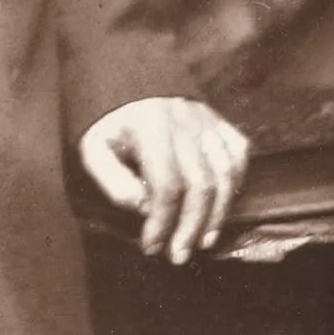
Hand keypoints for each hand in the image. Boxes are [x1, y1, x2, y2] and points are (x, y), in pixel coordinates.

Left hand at [78, 98, 249, 264]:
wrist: (126, 79)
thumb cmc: (109, 124)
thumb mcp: (94, 149)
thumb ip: (112, 181)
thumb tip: (145, 208)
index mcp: (151, 128)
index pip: (167, 186)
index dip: (162, 222)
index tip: (151, 246)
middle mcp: (185, 123)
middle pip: (200, 185)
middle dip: (191, 227)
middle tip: (179, 255)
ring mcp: (207, 120)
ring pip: (225, 174)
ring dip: (217, 214)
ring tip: (204, 241)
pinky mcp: (219, 121)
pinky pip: (238, 154)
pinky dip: (234, 184)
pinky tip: (221, 207)